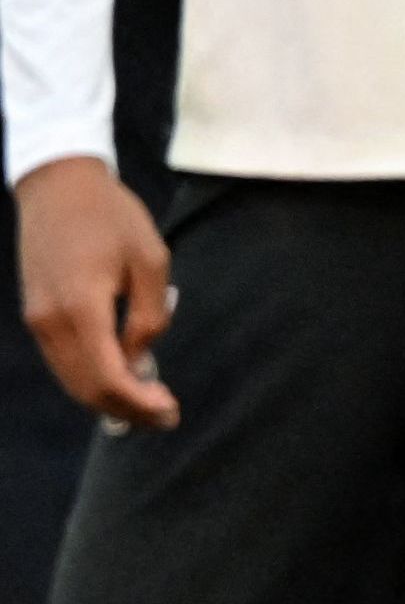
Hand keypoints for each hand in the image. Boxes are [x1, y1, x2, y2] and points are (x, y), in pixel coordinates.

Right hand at [15, 158, 175, 430]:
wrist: (58, 186)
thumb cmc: (113, 218)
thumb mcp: (151, 261)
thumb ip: (149, 316)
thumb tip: (142, 362)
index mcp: (81, 307)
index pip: (108, 377)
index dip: (140, 403)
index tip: (170, 411)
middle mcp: (50, 321)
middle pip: (86, 388)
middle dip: (126, 410)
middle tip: (165, 417)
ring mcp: (37, 319)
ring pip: (71, 379)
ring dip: (108, 399)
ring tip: (148, 403)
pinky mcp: (35, 314)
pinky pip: (63, 361)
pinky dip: (91, 378)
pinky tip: (123, 378)